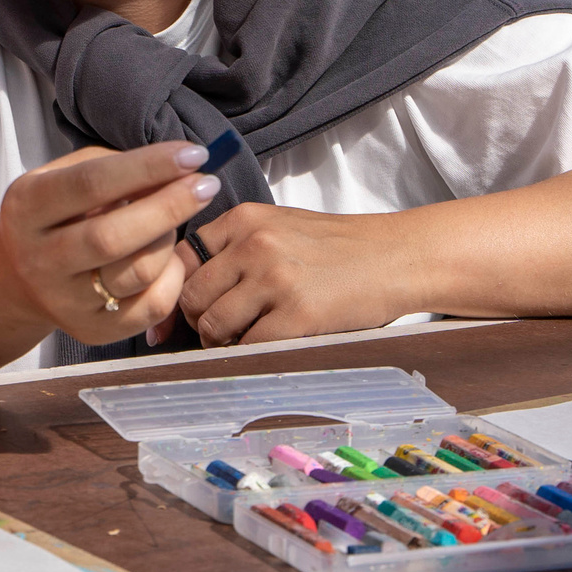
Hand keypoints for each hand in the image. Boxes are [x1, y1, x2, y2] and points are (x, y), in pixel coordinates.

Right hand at [0, 144, 218, 344]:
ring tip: (172, 221)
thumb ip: (117, 167)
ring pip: (138, 272)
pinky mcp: (92, 331)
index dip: (147, 167)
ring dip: (169, 239)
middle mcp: (38, 259)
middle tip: (206, 185)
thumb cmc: (59, 212)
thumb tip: (179, 173)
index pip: (90, 184)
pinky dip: (173, 276)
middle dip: (170, 207)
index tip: (193, 154)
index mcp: (26, 207)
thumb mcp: (68, 174)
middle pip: (112, 237)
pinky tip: (168, 258)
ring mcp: (63, 301)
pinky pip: (152, 307)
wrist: (21, 275)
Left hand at [181, 203, 413, 345]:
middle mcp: (255, 244)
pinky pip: (248, 345)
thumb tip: (183, 290)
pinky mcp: (297, 314)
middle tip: (214, 331)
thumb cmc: (337, 248)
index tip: (174, 313)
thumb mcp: (280, 226)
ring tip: (241, 338)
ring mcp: (275, 279)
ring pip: (212, 324)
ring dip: (220, 340)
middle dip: (195, 319)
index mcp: (245, 219)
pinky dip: (250, 353)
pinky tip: (266, 345)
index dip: (173, 289)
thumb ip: (234, 247)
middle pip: (190, 294)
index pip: (182, 258)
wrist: (397, 257)